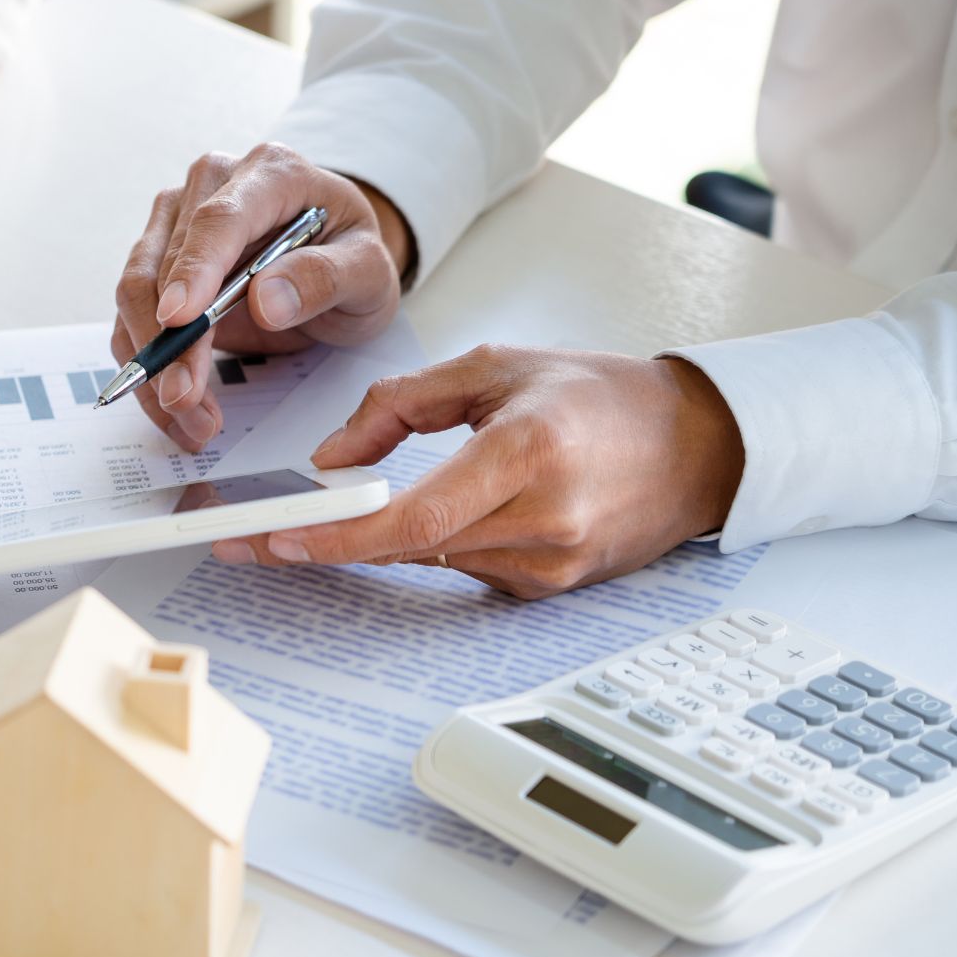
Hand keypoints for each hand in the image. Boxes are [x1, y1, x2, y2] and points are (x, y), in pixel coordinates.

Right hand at [111, 143, 414, 451]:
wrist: (335, 262)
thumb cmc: (350, 257)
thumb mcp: (368, 272)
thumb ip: (325, 278)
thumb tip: (266, 301)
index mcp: (270, 174)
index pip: (219, 219)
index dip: (194, 269)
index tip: (178, 320)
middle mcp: (211, 187)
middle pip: (165, 264)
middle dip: (170, 343)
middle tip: (188, 402)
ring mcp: (176, 222)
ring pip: (136, 293)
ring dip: (153, 364)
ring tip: (190, 417)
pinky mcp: (157, 261)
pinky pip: (133, 318)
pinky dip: (148, 369)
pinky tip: (176, 408)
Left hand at [212, 346, 745, 598]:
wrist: (696, 446)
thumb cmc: (600, 397)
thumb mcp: (495, 367)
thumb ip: (401, 406)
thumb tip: (334, 460)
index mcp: (528, 453)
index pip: (413, 517)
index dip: (338, 537)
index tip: (278, 539)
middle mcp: (543, 519)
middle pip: (410, 547)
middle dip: (331, 542)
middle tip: (259, 537)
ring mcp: (550, 565)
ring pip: (431, 559)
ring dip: (382, 540)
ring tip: (339, 514)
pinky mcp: (550, 589)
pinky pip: (464, 568)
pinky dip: (436, 542)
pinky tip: (446, 509)